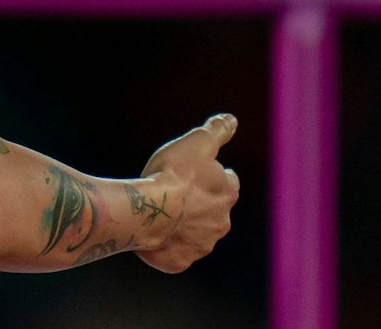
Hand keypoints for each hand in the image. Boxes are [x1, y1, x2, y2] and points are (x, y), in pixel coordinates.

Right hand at [135, 113, 240, 272]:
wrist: (148, 211)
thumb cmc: (173, 174)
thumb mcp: (196, 142)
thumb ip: (217, 130)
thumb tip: (232, 119)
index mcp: (227, 193)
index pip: (229, 182)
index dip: (216, 175)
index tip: (201, 172)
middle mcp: (221, 222)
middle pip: (214, 210)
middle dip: (201, 203)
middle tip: (179, 193)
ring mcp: (202, 244)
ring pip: (197, 233)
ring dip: (186, 225)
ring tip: (164, 214)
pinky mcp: (181, 260)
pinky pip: (177, 252)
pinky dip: (170, 244)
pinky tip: (156, 234)